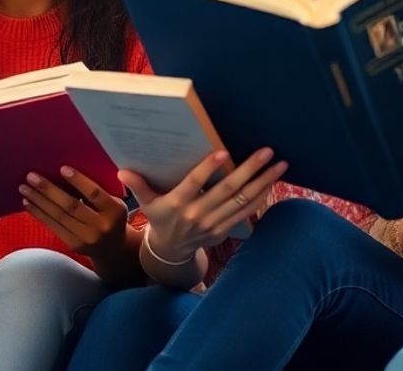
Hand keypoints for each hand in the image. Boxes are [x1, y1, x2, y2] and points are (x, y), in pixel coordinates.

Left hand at [20, 166, 128, 262]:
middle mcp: (101, 227)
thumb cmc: (110, 216)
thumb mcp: (114, 202)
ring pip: (59, 217)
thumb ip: (99, 190)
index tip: (62, 168)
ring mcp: (86, 238)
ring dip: (38, 201)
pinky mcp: (73, 245)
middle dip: (49, 190)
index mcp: (115, 211)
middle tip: (31, 176)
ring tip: (24, 188)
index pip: (94, 193)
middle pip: (71, 206)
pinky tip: (28, 203)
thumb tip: (66, 171)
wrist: (113, 248)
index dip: (78, 181)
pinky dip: (39, 214)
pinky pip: (53, 227)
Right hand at [120, 148, 287, 262]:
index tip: (223, 152)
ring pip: (243, 202)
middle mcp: (198, 214)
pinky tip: (273, 183)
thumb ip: (138, 185)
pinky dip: (261, 198)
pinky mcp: (226, 230)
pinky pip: (247, 213)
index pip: (194, 183)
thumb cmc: (160, 219)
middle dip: (249, 170)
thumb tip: (122, 170)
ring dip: (263, 183)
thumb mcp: (146, 204)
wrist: (171, 252)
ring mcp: (215, 223)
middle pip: (227, 190)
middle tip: (267, 152)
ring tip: (280, 165)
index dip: (208, 169)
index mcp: (178, 204)